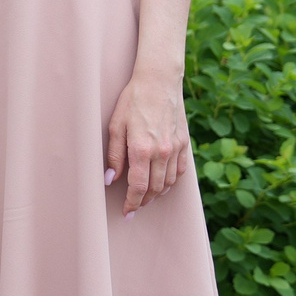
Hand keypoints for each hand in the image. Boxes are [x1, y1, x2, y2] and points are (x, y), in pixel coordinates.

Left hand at [107, 70, 190, 216]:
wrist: (159, 83)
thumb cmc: (132, 101)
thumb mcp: (115, 125)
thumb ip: (114, 154)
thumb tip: (111, 179)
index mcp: (142, 149)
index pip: (138, 186)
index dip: (132, 203)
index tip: (126, 212)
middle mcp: (162, 152)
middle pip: (154, 189)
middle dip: (143, 201)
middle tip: (133, 208)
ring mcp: (176, 149)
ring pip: (168, 183)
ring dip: (157, 194)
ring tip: (145, 198)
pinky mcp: (184, 144)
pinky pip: (180, 171)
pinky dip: (171, 182)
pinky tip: (162, 184)